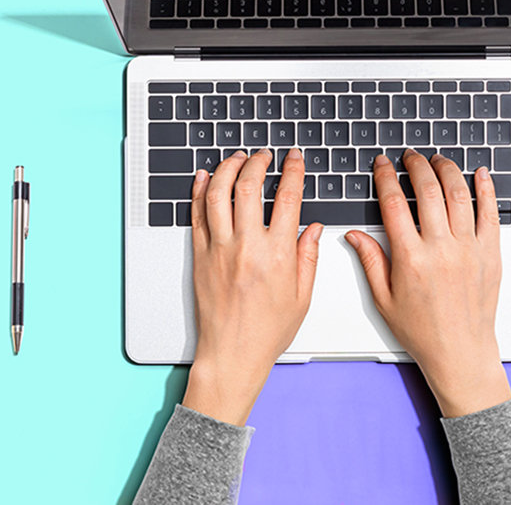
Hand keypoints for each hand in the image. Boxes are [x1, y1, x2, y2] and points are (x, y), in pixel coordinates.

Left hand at [182, 148, 322, 424]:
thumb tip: (313, 228)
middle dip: (258, 162)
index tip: (294, 158)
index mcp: (278, 255)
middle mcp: (247, 247)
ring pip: (219, 194)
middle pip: (249, 186)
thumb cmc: (266, 332)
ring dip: (228, 169)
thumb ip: (309, 257)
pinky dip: (200, 190)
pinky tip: (206, 177)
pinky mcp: (200, 256)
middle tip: (264, 155)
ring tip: (237, 158)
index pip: (287, 198)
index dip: (293, 171)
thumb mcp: (302, 297)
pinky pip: (197, 214)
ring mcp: (219, 249)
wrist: (231, 354)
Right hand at [345, 150, 510, 417]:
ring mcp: (469, 249)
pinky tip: (480, 174)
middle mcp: (441, 249)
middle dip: (416, 166)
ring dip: (447, 171)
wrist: (460, 352)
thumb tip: (354, 234)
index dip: (386, 178)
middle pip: (428, 191)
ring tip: (438, 160)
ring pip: (459, 195)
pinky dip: (486, 189)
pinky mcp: (491, 253)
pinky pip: (490, 213)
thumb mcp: (384, 299)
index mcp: (411, 259)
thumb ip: (370, 261)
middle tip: (410, 156)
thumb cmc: (422, 331)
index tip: (383, 165)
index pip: (394, 204)